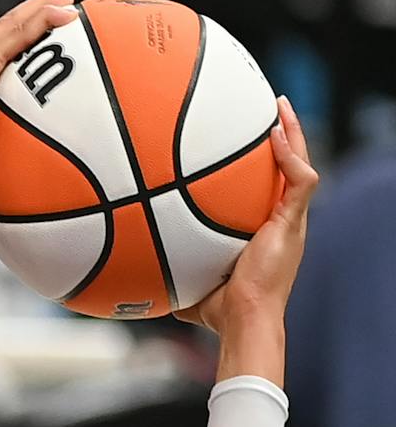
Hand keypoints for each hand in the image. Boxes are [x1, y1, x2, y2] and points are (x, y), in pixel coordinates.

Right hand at [0, 0, 79, 204]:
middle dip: (33, 21)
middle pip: (9, 34)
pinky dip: (43, 15)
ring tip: (69, 2)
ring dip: (43, 9)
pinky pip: (19, 29)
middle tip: (61, 13)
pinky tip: (66, 7)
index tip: (36, 49)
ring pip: (16, 24)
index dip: (14, 51)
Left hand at [178, 96, 317, 345]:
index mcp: (261, 228)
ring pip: (300, 165)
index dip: (260, 161)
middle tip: (267, 107)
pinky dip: (289, 157)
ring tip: (278, 105)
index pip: (264, 186)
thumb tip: (125, 272)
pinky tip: (273, 135)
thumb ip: (164, 268)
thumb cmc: (217, 311)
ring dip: (292, 133)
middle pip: (287, 166)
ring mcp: (289, 220)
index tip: (242, 137)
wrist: (242, 321)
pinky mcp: (293, 223)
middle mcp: (279, 220)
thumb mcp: (185, 280)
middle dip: (280, 134)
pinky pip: (301, 181)